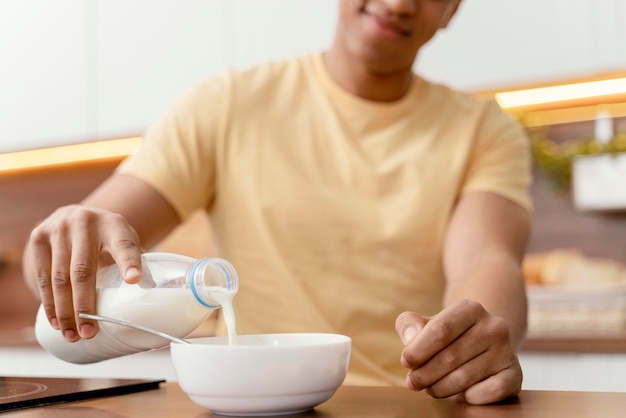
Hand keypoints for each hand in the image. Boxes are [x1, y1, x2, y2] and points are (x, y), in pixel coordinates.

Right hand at [25, 204, 142, 341]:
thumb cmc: (107, 237)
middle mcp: (85, 222)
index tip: (134, 281)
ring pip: (60, 277)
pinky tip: (55, 320)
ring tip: (71, 334)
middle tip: (89, 332)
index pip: (124, 245)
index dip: (129, 263)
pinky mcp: (39, 237)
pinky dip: (49, 301)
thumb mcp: (125, 241)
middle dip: (85, 304)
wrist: (76, 215)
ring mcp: (59, 228)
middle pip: (83, 270)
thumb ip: (136, 262)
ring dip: (64, 311)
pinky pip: (42, 276)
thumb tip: (153, 293)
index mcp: (114, 225)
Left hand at [395, 300, 522, 404]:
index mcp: (471, 308)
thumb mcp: (427, 323)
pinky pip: (487, 393)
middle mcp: (494, 327)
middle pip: (450, 357)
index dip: (418, 350)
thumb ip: (409, 324)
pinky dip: (468, 398)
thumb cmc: (448, 335)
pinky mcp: (515, 375)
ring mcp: (507, 351)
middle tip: (412, 382)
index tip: (406, 362)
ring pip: (464, 378)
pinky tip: (460, 393)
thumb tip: (409, 338)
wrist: (483, 344)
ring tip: (429, 388)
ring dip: (440, 388)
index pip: (440, 330)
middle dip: (425, 374)